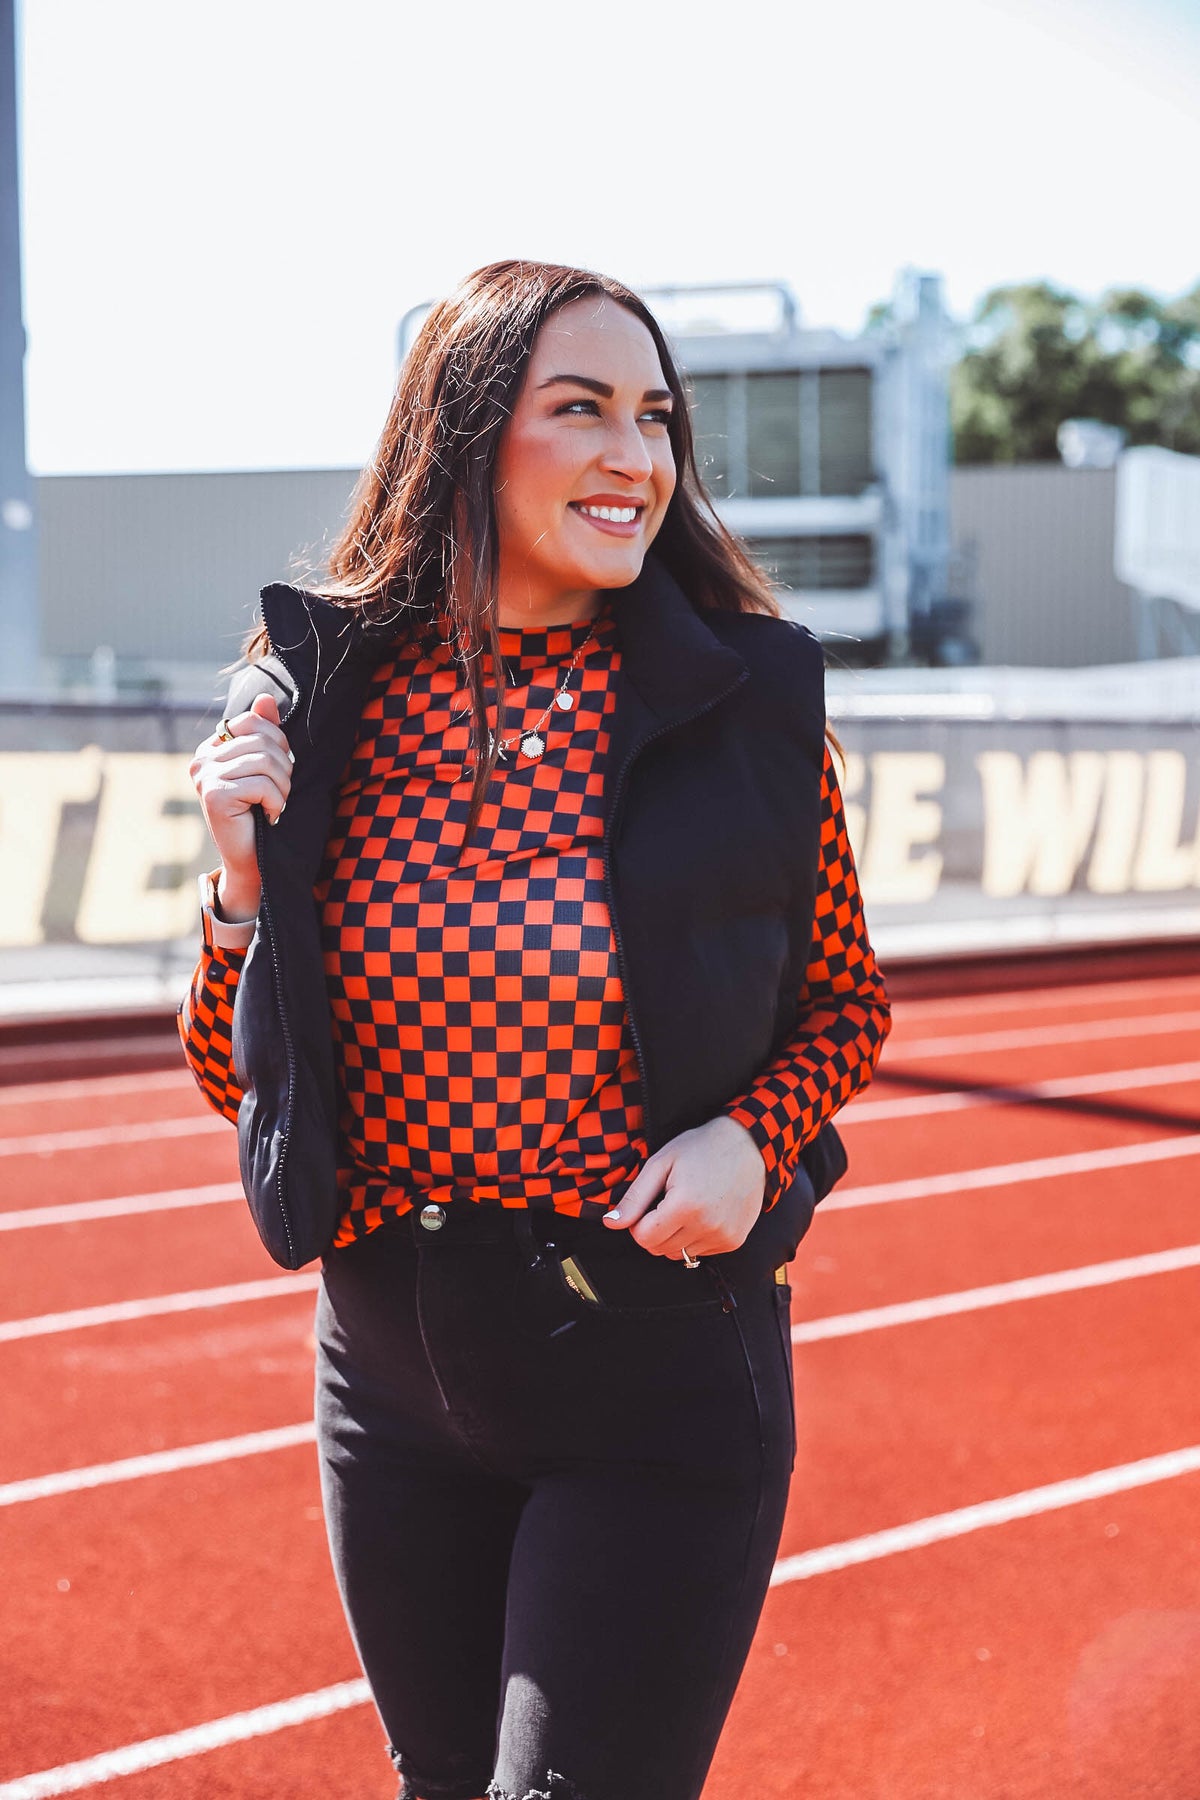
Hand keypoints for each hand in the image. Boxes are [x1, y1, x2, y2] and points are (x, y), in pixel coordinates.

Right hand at [189, 694, 293, 903]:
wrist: (253, 860)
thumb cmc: (261, 813)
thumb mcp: (266, 769)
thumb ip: (264, 733)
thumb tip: (265, 697)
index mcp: (212, 748)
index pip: (252, 722)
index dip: (277, 742)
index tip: (278, 770)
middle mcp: (202, 759)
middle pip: (263, 741)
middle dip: (284, 769)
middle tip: (278, 794)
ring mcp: (205, 776)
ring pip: (266, 762)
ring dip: (282, 788)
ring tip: (274, 805)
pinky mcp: (214, 794)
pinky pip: (263, 784)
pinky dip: (276, 803)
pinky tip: (268, 816)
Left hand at [601, 1114, 766, 1259]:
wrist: (748, 1145)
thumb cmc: (701, 1148)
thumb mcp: (661, 1163)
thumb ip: (634, 1198)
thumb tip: (611, 1224)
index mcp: (684, 1206)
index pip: (643, 1239)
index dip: (638, 1223)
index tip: (649, 1204)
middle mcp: (706, 1226)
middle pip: (660, 1249)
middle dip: (655, 1230)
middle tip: (667, 1202)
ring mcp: (723, 1236)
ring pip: (679, 1254)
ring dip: (675, 1236)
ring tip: (688, 1205)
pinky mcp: (734, 1241)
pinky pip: (701, 1252)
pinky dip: (695, 1237)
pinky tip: (703, 1213)